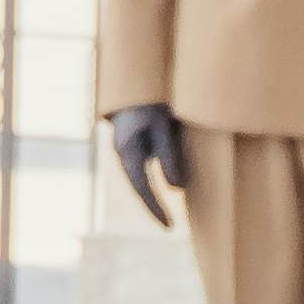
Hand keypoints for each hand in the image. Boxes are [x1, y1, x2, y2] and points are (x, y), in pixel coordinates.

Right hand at [105, 104, 186, 228]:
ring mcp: (131, 147)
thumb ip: (170, 156)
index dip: (156, 209)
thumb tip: (178, 189)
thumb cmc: (149, 97)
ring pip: (147, 173)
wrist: (136, 75)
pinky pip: (150, 161)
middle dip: (155, 204)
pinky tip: (176, 173)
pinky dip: (163, 170)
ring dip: (161, 184)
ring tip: (178, 194)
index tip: (169, 227)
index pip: (142, 189)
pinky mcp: (139, 140)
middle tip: (170, 225)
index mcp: (128, 151)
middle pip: (141, 186)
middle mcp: (125, 152)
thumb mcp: (162, 126)